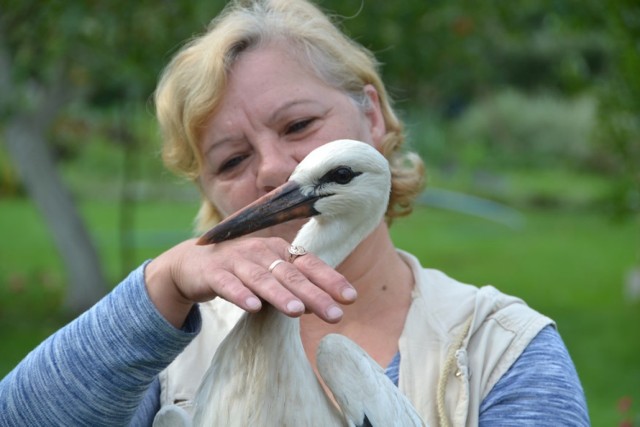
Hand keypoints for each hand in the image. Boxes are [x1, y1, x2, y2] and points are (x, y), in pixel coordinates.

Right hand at [144, 237, 356, 327]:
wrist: (195, 263)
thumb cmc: (242, 270)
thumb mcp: (271, 275)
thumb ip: (294, 288)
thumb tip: (321, 306)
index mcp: (280, 250)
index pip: (310, 264)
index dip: (331, 280)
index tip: (351, 298)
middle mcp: (261, 251)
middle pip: (291, 274)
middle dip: (314, 295)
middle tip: (335, 315)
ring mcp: (237, 260)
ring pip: (262, 279)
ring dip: (280, 295)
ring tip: (298, 312)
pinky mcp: (214, 272)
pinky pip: (228, 284)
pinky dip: (241, 295)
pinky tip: (254, 308)